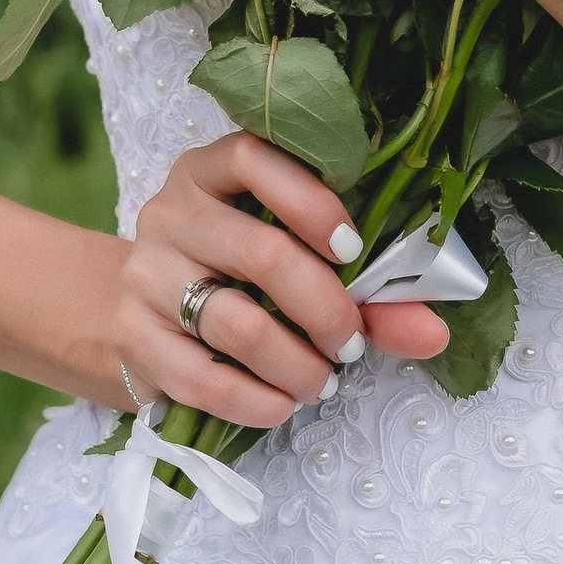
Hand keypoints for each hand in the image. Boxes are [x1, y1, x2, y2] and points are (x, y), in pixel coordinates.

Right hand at [109, 127, 447, 426]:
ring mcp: (145, 272)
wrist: (137, 313)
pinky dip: (255, 401)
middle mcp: (170, 212)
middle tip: (350, 345)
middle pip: (261, 253)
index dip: (312, 202)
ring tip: (321, 381)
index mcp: (212, 172)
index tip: (354, 249)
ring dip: (295, 365)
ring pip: (234, 322)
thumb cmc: (237, 277)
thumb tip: (431, 332)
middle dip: (325, 308)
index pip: (254, 158)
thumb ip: (369, 291)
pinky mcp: (131, 335)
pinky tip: (281, 405)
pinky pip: (200, 378)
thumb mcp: (296, 263)